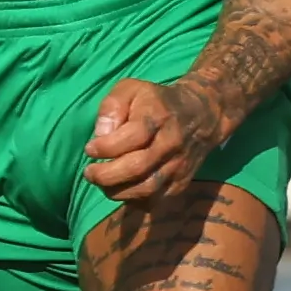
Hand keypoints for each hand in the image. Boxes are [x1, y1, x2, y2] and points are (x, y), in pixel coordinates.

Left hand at [85, 76, 230, 203]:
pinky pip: (156, 200)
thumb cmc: (156, 101)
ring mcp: (179, 166)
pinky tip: (122, 189)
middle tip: (90, 173)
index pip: (131, 137)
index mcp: (157, 117)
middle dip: (107, 175)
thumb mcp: (130, 89)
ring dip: (118, 191)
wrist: (201, 115)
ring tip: (103, 183)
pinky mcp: (182, 182)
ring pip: (147, 189)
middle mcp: (171, 144)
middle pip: (138, 167)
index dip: (105, 148)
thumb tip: (100, 134)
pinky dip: (134, 200)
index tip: (90, 149)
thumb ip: (111, 107)